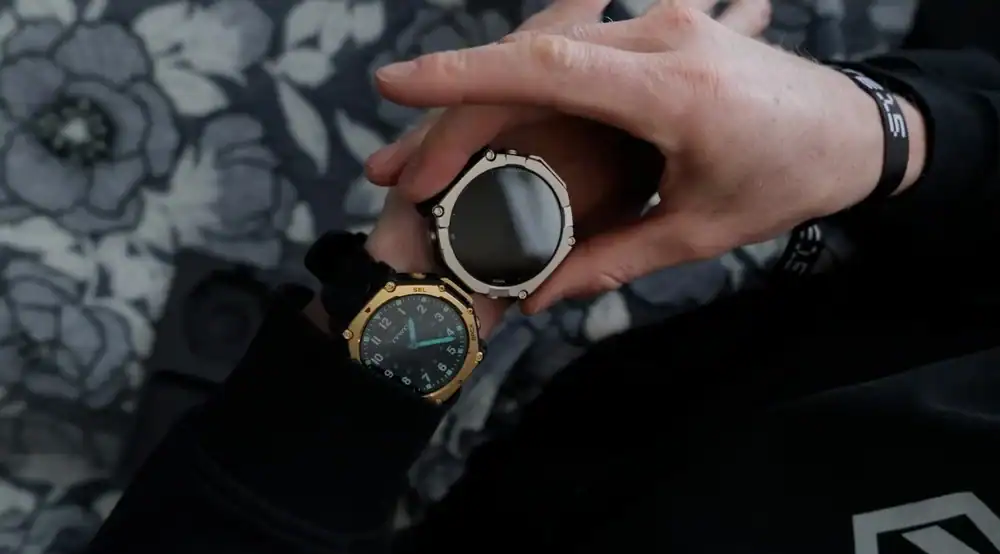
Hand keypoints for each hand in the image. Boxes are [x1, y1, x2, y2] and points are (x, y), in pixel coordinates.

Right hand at [372, 0, 926, 313]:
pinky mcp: (657, 27)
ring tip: (431, 160)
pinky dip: (522, 87)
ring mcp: (660, 22)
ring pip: (544, 52)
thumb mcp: (699, 231)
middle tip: (398, 173)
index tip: (392, 85)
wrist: (854, 127)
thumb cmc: (788, 180)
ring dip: (482, 101)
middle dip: (453, 114)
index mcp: (673, 90)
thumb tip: (535, 297)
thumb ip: (610, 261)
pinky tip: (487, 118)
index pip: (545, 69)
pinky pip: (572, 50)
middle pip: (528, 62)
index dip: (461, 76)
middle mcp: (661, 38)